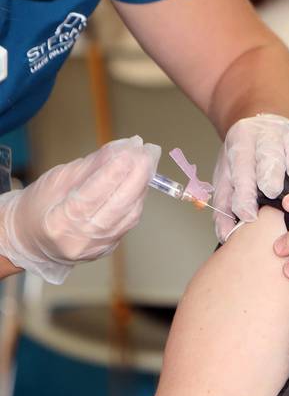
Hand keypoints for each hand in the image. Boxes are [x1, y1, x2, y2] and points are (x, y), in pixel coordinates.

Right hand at [0, 136, 160, 283]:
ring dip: (142, 184)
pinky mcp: (109, 247)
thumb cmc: (39, 206)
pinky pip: (129, 220)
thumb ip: (92, 165)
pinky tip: (140, 180)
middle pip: (118, 206)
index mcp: (58, 223)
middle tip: (149, 151)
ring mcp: (97, 247)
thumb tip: (122, 147)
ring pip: (130, 213)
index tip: (131, 150)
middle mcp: (80, 240)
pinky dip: (137, 198)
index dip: (114, 172)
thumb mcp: (57, 179)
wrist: (31, 240)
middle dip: (138, 175)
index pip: (91, 196)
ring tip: (147, 160)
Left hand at [212, 114, 288, 241]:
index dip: (244, 193)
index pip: (241, 168)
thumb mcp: (228, 178)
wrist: (263, 130)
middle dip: (271, 174)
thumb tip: (225, 234)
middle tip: (272, 193)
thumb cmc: (246, 160)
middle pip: (270, 153)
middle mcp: (266, 131)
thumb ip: (225, 207)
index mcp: (241, 140)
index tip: (249, 215)